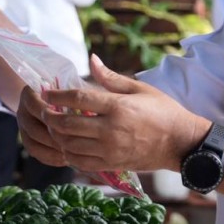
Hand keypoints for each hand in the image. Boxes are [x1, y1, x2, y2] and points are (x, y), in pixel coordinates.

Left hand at [17, 55, 209, 171]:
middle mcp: (110, 129)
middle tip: (43, 110)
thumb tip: (91, 59)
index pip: (78, 98)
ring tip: (53, 126)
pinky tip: (67, 144)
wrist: (181, 143)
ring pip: (69, 145)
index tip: (46, 92)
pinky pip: (80, 161)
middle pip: (66, 124)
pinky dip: (68, 153)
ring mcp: (110, 149)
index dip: (57, 95)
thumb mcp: (140, 89)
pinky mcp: (111, 164)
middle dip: (49, 116)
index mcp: (118, 107)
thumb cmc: (164, 111)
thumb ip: (111, 77)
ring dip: (56, 135)